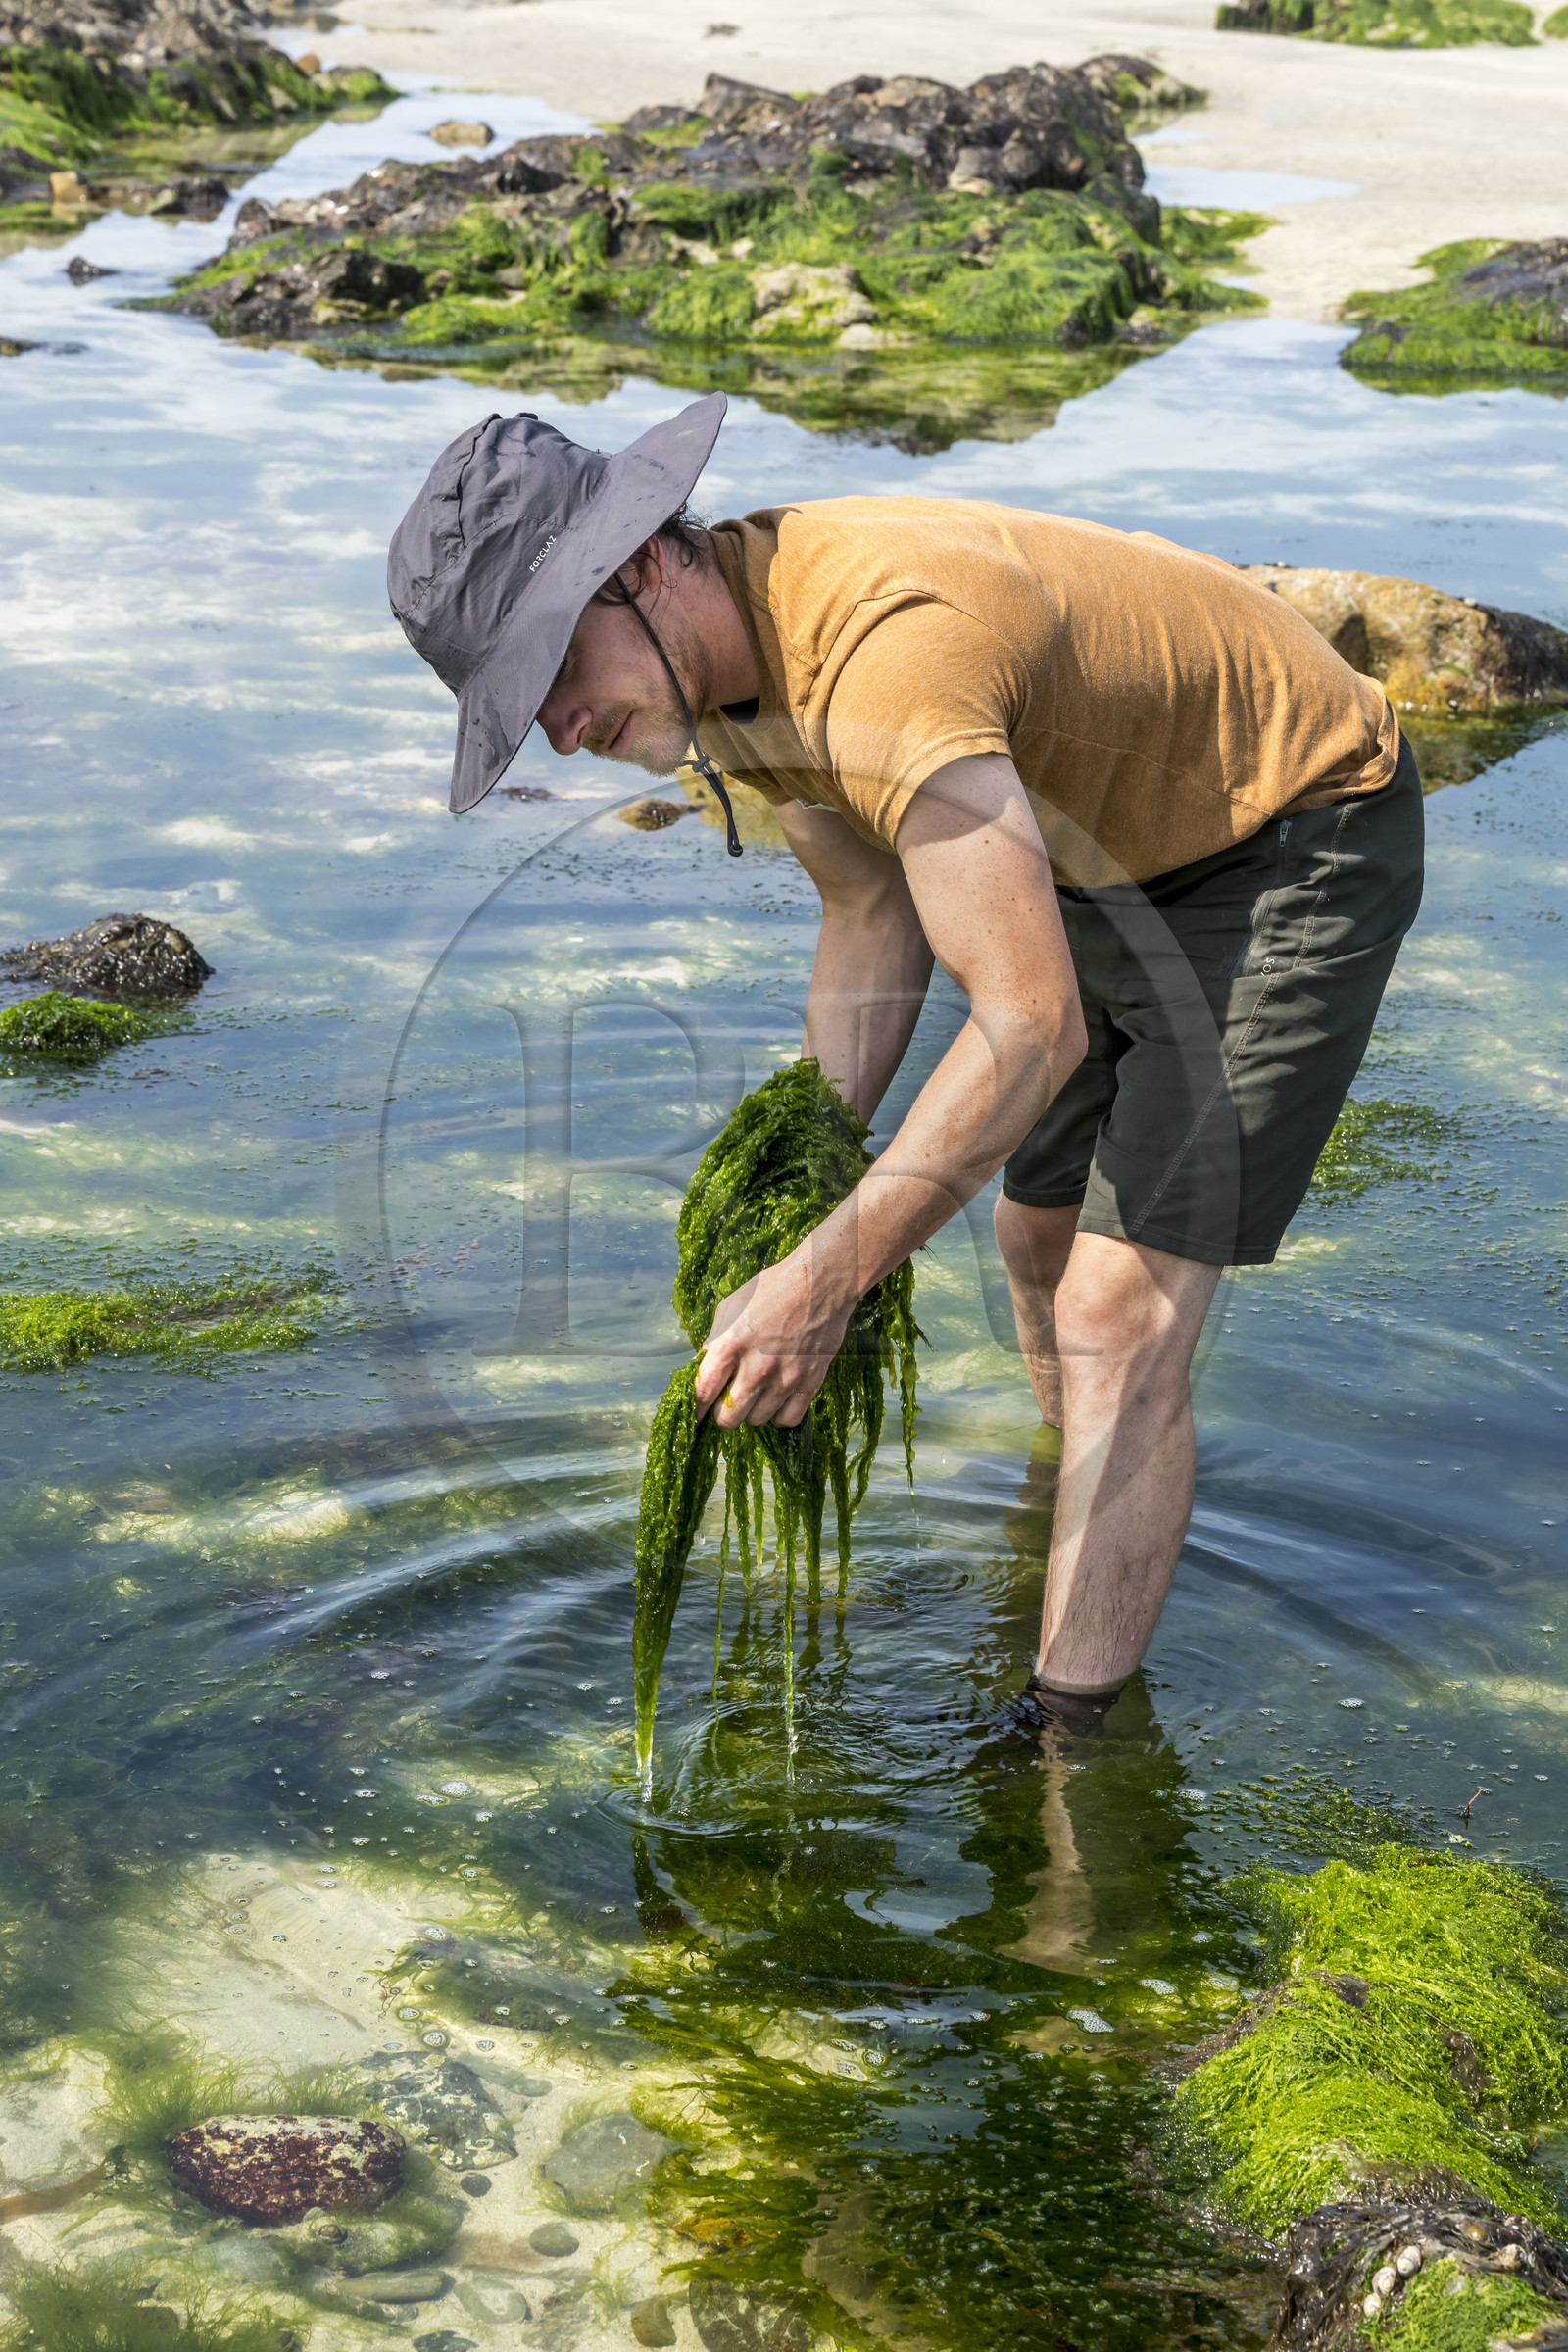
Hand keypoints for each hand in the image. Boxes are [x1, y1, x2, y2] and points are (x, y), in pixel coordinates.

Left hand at [692, 1248, 854, 1428]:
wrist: (821, 1282)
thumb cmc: (773, 1289)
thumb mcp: (732, 1306)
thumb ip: (715, 1338)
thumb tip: (704, 1364)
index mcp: (730, 1345)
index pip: (703, 1392)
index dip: (697, 1410)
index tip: (697, 1416)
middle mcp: (756, 1367)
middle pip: (729, 1418)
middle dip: (723, 1415)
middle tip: (727, 1405)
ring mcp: (785, 1377)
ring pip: (757, 1420)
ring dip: (752, 1412)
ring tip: (755, 1395)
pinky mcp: (810, 1382)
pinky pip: (788, 1419)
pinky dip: (779, 1415)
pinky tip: (777, 1400)